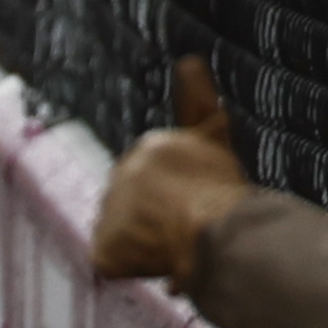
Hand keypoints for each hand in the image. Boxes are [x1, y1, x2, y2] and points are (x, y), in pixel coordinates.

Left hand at [88, 54, 249, 285]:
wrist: (212, 226)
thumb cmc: (223, 188)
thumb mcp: (215, 137)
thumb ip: (198, 100)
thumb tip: (189, 60)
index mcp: (150, 148)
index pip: (160, 176)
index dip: (181, 196)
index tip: (198, 204)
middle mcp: (122, 175)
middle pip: (143, 204)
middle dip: (164, 218)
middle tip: (192, 227)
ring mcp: (110, 212)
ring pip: (129, 234)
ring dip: (150, 244)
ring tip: (180, 245)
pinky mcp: (104, 248)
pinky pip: (115, 262)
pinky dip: (135, 267)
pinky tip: (159, 262)